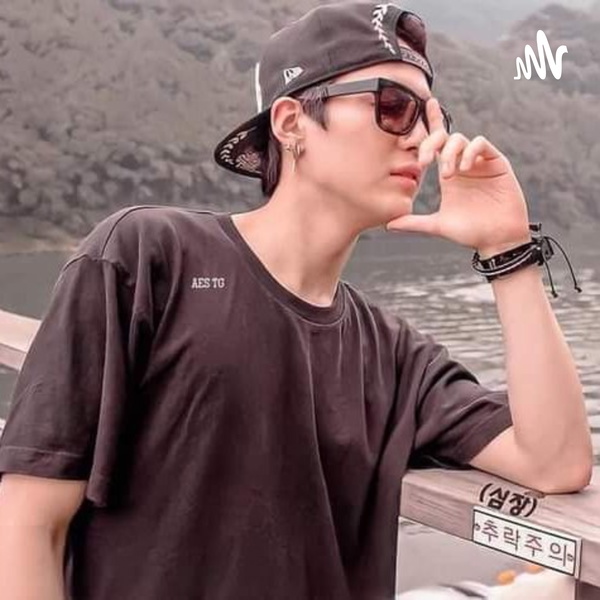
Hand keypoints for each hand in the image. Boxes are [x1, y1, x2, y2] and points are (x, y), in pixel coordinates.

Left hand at [385, 99, 531, 257]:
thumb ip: (413, 222)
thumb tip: (388, 224)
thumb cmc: (471, 232)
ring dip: (450, 153)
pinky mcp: (496, 163)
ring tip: (448, 175)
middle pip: (445, 136)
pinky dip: (470, 152)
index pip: (436, 144)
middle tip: (424, 162)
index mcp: (447, 173)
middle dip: (432, 142)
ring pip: (460, 139)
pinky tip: (464, 169)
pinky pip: (481, 144)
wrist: (497, 240)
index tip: (419, 114)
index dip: (430, 124)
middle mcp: (462, 164)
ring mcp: (479, 162)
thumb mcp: (437, 226)